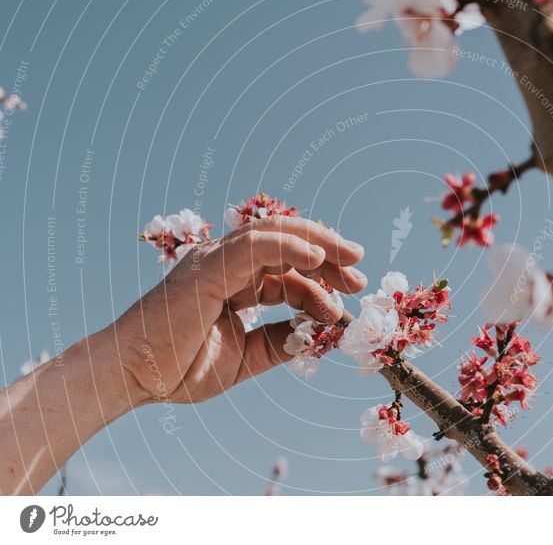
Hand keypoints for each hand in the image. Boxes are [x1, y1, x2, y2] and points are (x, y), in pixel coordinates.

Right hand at [107, 215, 365, 406]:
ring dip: (318, 243)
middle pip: (287, 244)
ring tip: (351, 258)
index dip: (319, 283)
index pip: (286, 272)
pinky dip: (290, 246)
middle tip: (359, 274)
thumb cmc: (177, 368)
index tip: (346, 302)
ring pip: (275, 235)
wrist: (132, 378)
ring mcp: (216, 262)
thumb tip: (316, 335)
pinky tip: (318, 257)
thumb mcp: (244, 357)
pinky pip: (256, 246)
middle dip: (327, 255)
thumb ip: (278, 342)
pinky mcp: (209, 268)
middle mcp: (225, 265)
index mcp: (233, 283)